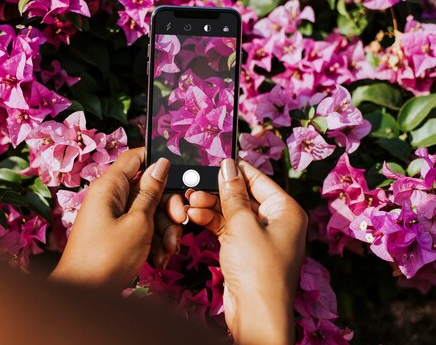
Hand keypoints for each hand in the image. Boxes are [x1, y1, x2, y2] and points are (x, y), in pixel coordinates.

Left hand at [50, 148, 181, 289]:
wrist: (84, 294)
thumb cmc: (106, 258)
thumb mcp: (138, 223)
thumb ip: (151, 193)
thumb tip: (161, 164)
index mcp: (110, 186)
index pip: (136, 157)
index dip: (159, 162)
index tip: (179, 177)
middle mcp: (110, 197)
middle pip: (148, 189)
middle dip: (167, 207)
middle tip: (177, 223)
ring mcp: (113, 216)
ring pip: (148, 211)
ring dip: (164, 230)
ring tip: (167, 251)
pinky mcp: (117, 234)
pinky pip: (141, 228)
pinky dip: (153, 242)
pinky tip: (159, 259)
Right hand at [167, 159, 307, 344]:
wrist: (255, 314)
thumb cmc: (258, 269)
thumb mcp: (242, 224)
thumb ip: (233, 193)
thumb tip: (227, 165)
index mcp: (286, 210)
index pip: (258, 179)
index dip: (234, 170)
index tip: (211, 162)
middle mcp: (276, 221)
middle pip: (242, 195)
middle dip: (217, 192)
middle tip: (194, 188)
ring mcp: (259, 236)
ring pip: (231, 212)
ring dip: (210, 207)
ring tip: (189, 204)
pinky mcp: (244, 250)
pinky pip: (227, 228)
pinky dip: (211, 222)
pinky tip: (194, 217)